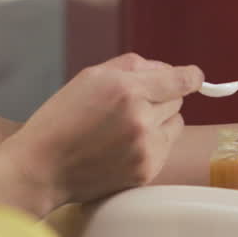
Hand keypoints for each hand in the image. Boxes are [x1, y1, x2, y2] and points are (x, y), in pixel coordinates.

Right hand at [1, 53, 202, 207]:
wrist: (42, 167)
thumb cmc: (61, 119)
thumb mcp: (90, 77)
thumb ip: (133, 66)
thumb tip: (167, 70)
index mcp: (126, 90)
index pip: (181, 80)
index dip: (191, 77)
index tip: (195, 78)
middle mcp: (141, 118)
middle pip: (178, 101)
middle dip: (161, 99)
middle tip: (131, 106)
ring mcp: (146, 147)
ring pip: (177, 124)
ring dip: (161, 122)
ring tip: (128, 127)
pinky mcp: (147, 170)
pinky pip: (166, 148)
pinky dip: (153, 144)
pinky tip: (125, 146)